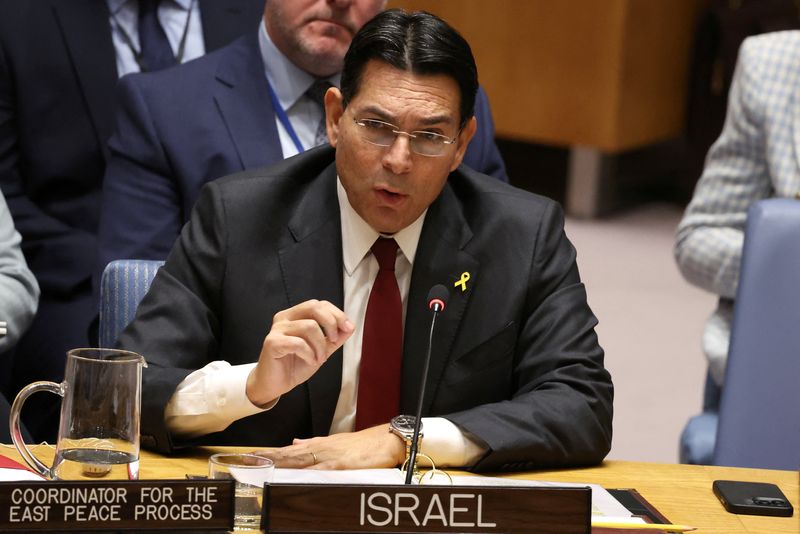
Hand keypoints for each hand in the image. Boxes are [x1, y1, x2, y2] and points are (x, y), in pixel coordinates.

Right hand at [246, 299, 354, 406]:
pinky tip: (310, 361)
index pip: (319, 304)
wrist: (275, 384)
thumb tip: (350, 326)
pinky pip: (298, 343)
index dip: (337, 313)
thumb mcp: (321, 350)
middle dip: (331, 323)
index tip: (348, 328)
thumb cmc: (295, 365)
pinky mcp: (272, 343)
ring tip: (319, 358)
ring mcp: (277, 329)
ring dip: (320, 345)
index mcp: (295, 315)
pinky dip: (309, 353)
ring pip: (309, 326)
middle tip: (335, 341)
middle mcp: (285, 318)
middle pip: (313, 307)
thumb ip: (335, 338)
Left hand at [252, 425, 405, 469]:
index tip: (252, 456)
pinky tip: (294, 475)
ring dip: (280, 463)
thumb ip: (314, 444)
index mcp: (318, 444)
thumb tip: (295, 442)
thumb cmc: (364, 445)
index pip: (288, 450)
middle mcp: (320, 448)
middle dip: (268, 457)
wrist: (386, 440)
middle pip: (289, 454)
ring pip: (299, 460)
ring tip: (262, 465)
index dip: (269, 453)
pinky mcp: (341, 464)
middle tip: (248, 460)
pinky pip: (319, 469)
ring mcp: (329, 456)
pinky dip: (305, 472)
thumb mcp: (335, 442)